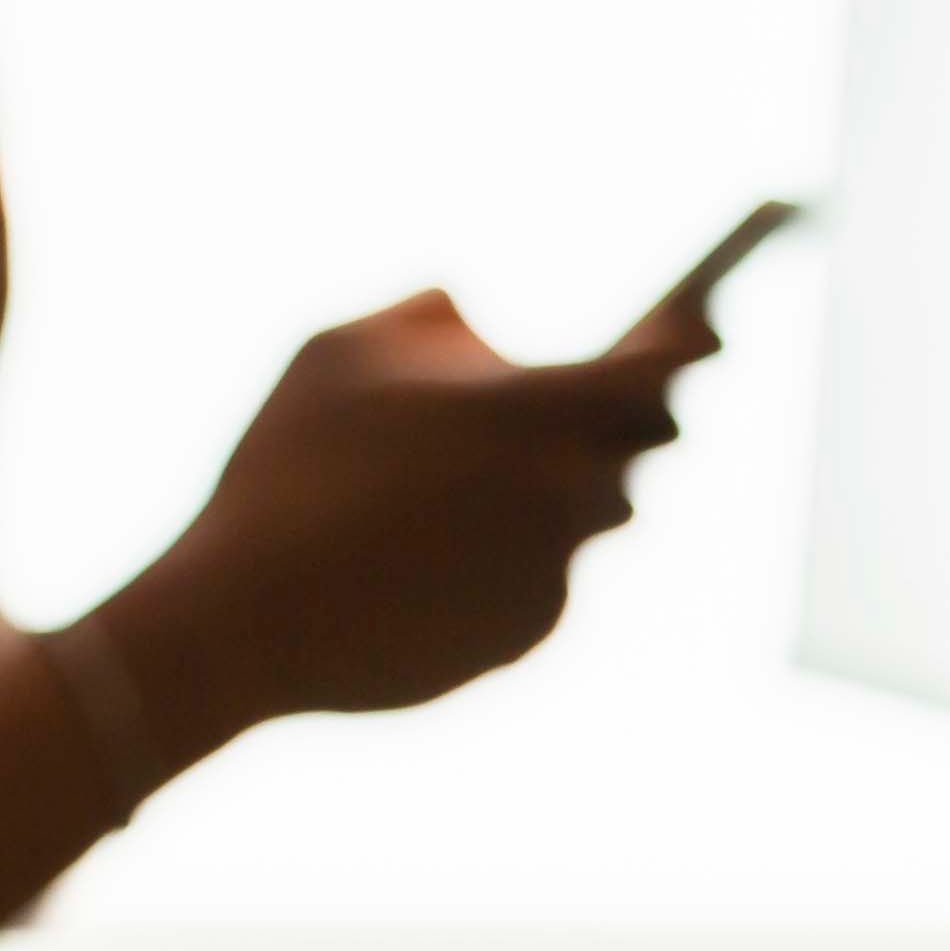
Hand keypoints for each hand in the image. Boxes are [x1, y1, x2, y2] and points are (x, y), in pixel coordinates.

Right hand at [89, 289, 711, 750]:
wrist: (245, 617)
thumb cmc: (284, 467)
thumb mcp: (336, 348)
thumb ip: (428, 316)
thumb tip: (478, 322)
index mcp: (530, 408)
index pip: (660, 364)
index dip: (688, 337)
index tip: (704, 324)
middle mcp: (565, 491)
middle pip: (638, 443)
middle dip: (614, 419)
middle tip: (570, 403)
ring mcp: (554, 570)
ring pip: (587, 513)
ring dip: (552, 489)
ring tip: (460, 486)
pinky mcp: (532, 634)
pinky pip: (545, 575)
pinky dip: (507, 558)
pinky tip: (429, 556)